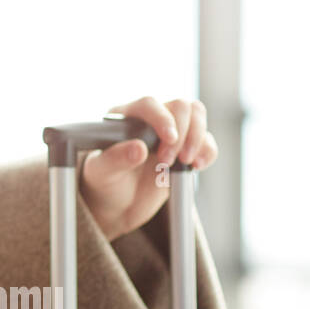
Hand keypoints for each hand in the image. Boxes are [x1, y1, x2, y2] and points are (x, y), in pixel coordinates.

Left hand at [79, 96, 218, 241]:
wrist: (118, 204)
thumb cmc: (104, 182)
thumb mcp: (102, 173)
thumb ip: (115, 159)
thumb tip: (138, 149)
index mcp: (124, 117)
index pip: (149, 105)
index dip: (163, 119)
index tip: (169, 139)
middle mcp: (149, 119)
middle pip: (180, 106)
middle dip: (181, 134)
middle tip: (166, 161)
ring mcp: (170, 132)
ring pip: (197, 116)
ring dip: (197, 139)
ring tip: (184, 163)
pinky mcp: (186, 148)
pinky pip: (207, 141)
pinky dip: (207, 152)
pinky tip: (196, 166)